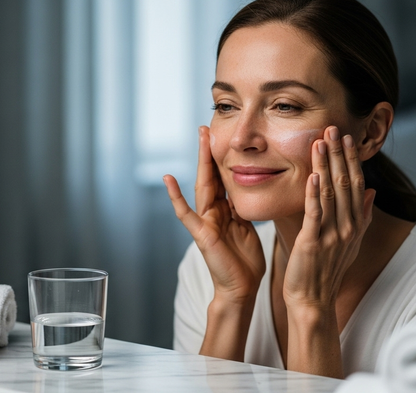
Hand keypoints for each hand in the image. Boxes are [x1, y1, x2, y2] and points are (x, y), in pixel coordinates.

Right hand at [163, 126, 265, 304]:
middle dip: (208, 152)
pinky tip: (168, 179)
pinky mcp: (202, 235)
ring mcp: (206, 222)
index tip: (221, 135)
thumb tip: (247, 189)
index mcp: (226, 210)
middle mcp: (213, 212)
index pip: (223, 178)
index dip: (222, 157)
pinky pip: (186, 214)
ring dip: (200, 162)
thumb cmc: (245, 262)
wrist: (241, 288)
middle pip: (210, 176)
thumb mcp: (247, 227)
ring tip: (199, 139)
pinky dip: (175, 197)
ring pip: (202, 186)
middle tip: (205, 127)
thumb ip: (242, 208)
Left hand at [284, 126, 375, 310]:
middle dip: (338, 155)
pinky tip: (313, 174)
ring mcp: (332, 235)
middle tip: (333, 128)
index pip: (355, 185)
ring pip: (330, 193)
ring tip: (320, 141)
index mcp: (355, 224)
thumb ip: (361, 215)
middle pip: (345, 183)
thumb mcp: (350, 242)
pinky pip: (315, 214)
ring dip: (325, 165)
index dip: (350, 160)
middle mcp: (347, 227)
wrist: (314, 300)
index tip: (345, 138)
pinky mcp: (313, 242)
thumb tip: (370, 190)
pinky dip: (315, 193)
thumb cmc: (327, 270)